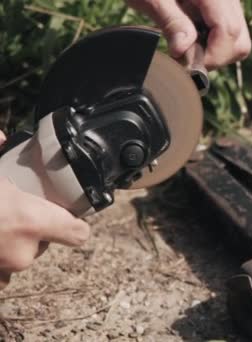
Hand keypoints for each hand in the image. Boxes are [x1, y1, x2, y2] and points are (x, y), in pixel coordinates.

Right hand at [0, 133, 89, 289]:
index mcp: (31, 221)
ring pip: (19, 257)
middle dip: (30, 229)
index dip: (75, 224)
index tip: (70, 214)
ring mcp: (3, 268)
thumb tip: (0, 137)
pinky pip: (1, 272)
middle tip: (11, 209)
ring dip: (10, 244)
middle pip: (43, 243)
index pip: (77, 232)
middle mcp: (22, 252)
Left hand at [126, 0, 251, 69]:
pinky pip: (231, 32)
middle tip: (187, 58)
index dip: (211, 56)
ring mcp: (229, 1)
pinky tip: (192, 36)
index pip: (229, 31)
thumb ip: (171, 21)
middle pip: (240, 41)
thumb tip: (183, 50)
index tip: (187, 64)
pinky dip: (214, 43)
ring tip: (188, 46)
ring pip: (239, 40)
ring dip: (216, 52)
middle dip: (216, 58)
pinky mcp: (224, 6)